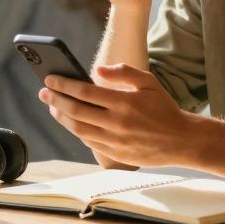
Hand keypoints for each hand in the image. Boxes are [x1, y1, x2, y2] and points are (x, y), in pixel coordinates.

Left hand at [39, 63, 197, 167]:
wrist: (181, 141)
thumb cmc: (163, 108)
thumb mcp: (149, 82)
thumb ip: (123, 72)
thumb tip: (97, 69)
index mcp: (125, 102)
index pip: (85, 91)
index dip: (64, 84)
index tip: (50, 79)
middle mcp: (118, 123)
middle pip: (76, 111)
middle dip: (55, 100)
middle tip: (43, 92)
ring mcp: (115, 141)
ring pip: (78, 129)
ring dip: (61, 117)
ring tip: (52, 106)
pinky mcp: (115, 154)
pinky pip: (88, 141)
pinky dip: (75, 130)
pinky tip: (70, 120)